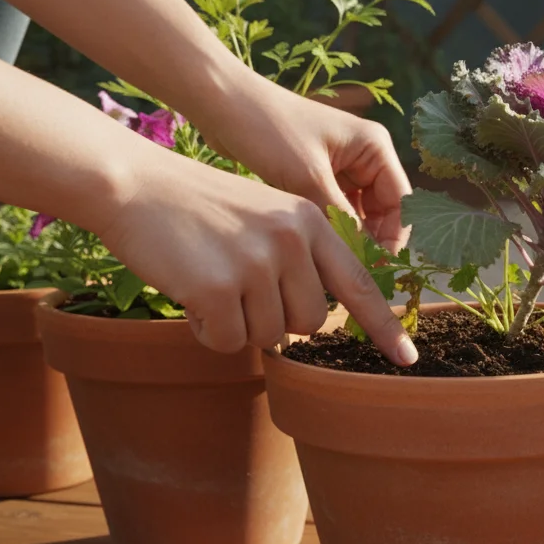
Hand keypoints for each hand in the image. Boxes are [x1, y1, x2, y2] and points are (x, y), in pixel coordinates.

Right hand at [98, 150, 418, 365]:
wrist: (136, 184)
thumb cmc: (201, 206)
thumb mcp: (269, 214)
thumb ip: (302, 256)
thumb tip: (317, 317)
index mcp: (312, 221)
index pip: (360, 284)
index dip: (383, 327)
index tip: (407, 359)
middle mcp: (291, 240)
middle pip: (310, 322)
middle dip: (278, 320)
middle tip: (242, 288)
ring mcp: (256, 263)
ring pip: (269, 337)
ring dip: (239, 325)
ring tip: (212, 283)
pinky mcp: (217, 286)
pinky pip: (228, 342)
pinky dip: (208, 332)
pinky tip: (191, 297)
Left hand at [188, 72, 412, 252]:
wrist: (221, 104)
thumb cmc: (269, 129)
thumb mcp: (308, 178)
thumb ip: (341, 219)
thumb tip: (361, 263)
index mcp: (374, 147)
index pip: (402, 202)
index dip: (393, 238)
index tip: (377, 269)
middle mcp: (364, 157)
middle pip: (383, 211)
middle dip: (372, 242)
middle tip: (353, 275)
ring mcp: (341, 168)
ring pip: (358, 215)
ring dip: (349, 238)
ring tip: (332, 266)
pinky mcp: (316, 177)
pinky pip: (334, 212)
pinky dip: (329, 231)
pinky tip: (316, 252)